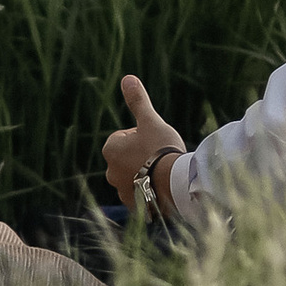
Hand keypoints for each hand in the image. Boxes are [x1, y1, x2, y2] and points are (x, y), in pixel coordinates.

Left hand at [101, 71, 186, 219]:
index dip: (141, 136)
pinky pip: (141, 196)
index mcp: (110, 149)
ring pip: (135, 177)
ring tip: (163, 173)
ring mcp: (121, 191)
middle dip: (142, 157)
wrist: (175, 184)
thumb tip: (127, 78)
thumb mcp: (150, 121)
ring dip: (146, 175)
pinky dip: (150, 192)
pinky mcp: (134, 207)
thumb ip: (138, 102)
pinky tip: (163, 189)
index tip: (154, 142)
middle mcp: (110, 172)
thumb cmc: (161, 149)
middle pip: (128, 157)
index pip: (124, 137)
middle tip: (160, 157)